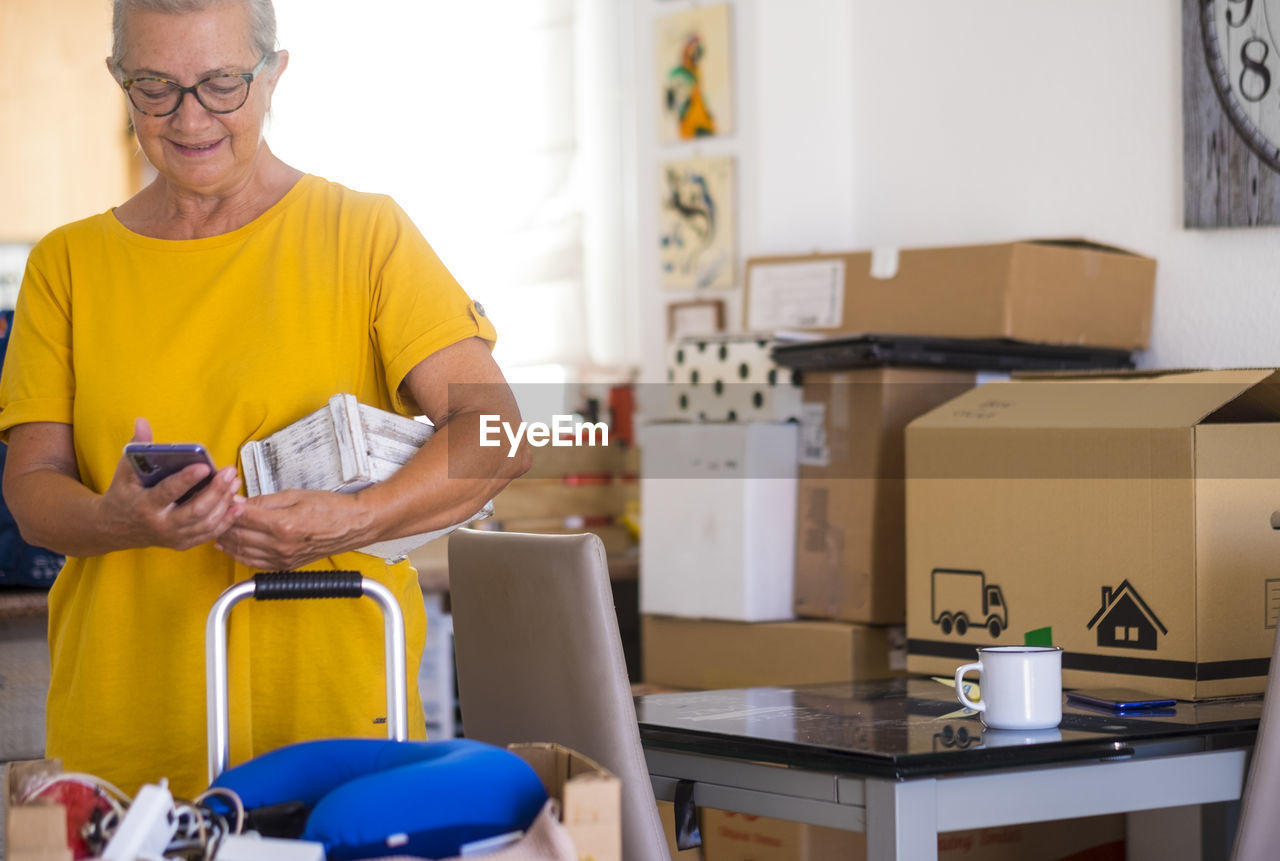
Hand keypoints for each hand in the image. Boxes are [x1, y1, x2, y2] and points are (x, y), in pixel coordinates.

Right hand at [102, 418, 244, 550]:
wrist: (114, 528)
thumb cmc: (123, 495)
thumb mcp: (125, 471)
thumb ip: (138, 447)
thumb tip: (142, 422)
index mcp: (145, 505)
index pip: (168, 492)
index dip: (186, 480)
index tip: (204, 467)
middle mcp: (161, 524)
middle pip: (195, 511)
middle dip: (216, 491)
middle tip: (229, 472)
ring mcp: (173, 536)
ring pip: (206, 524)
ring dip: (225, 503)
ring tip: (235, 483)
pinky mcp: (183, 543)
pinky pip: (209, 533)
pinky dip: (226, 520)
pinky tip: (237, 504)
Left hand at [214, 488, 369, 570]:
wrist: (353, 525)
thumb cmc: (331, 508)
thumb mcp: (296, 495)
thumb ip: (265, 501)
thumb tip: (240, 501)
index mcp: (283, 524)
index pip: (243, 516)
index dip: (228, 507)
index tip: (221, 499)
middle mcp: (281, 545)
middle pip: (239, 536)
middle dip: (223, 524)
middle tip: (216, 513)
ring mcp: (283, 558)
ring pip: (243, 552)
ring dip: (227, 541)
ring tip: (219, 529)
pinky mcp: (286, 565)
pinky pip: (255, 564)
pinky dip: (240, 555)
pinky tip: (233, 548)